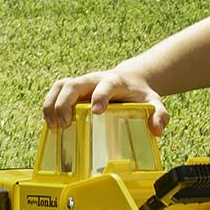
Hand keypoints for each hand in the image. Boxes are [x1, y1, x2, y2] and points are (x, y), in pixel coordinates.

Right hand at [41, 68, 165, 131]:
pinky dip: (49, 106)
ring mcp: (82, 83)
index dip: (100, 96)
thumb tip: (157, 130)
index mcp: (115, 81)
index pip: (105, 85)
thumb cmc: (140, 94)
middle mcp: (94, 79)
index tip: (97, 111)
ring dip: (52, 105)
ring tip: (53, 127)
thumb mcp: (154, 102)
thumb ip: (159, 114)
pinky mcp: (73, 89)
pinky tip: (50, 124)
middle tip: (65, 125)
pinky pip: (56, 92)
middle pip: (74, 85)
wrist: (131, 79)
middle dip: (65, 104)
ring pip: (60, 86)